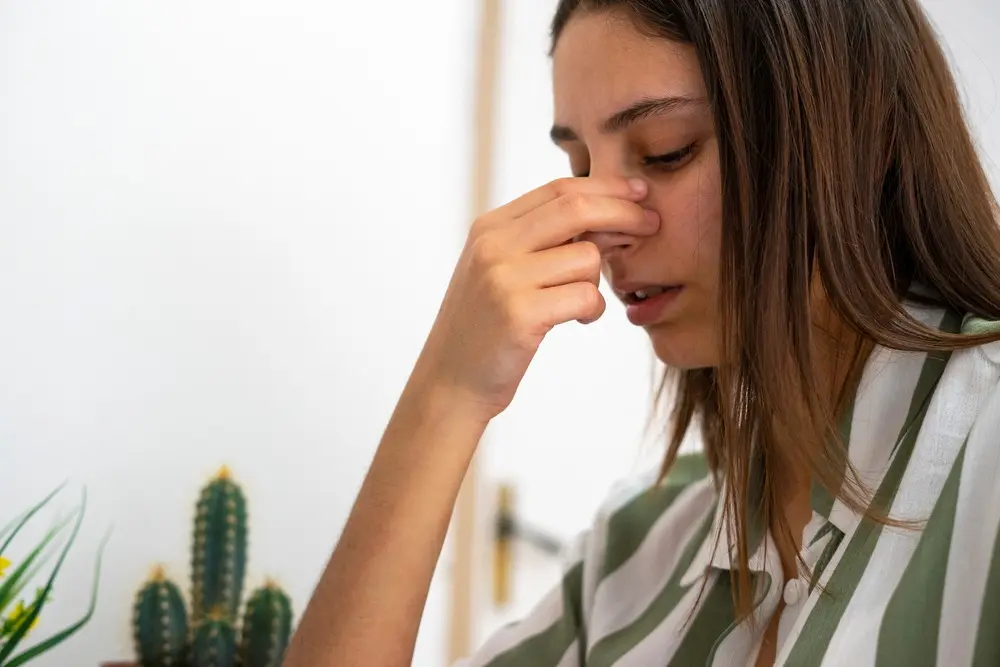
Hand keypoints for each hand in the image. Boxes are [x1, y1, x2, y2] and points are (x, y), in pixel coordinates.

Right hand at [410, 176, 658, 420]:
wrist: (450, 383)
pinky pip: (586, 296)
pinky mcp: (519, 315)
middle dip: (624, 212)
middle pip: (577, 208)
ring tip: (581, 301)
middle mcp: (493, 246)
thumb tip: (608, 213)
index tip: (639, 194)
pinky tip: (579, 319)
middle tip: (652, 224)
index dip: (607, 187)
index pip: (559, 190)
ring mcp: (503, 279)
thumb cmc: (486, 328)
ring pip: (587, 257)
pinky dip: (593, 308)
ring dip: (599, 280)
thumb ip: (539, 240)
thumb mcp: (500, 270)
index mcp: (490, 228)